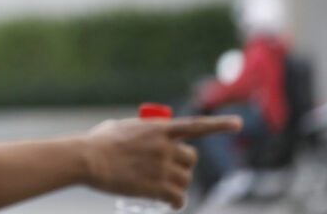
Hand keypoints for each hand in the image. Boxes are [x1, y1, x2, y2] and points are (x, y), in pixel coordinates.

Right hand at [83, 115, 241, 208]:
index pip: (196, 125)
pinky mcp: (157, 187)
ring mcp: (163, 167)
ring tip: (163, 188)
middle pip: (191, 159)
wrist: (88, 159)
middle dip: (183, 166)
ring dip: (177, 185)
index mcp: (159, 128)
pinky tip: (168, 204)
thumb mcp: (122, 128)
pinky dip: (175, 203)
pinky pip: (178, 198)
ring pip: (185, 180)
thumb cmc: (98, 142)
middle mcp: (165, 146)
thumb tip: (144, 137)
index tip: (239, 123)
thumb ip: (140, 132)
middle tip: (168, 171)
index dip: (219, 125)